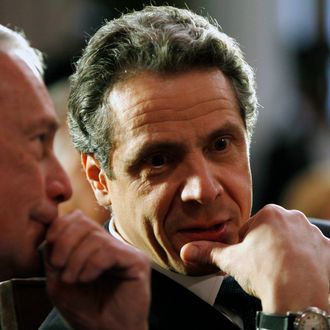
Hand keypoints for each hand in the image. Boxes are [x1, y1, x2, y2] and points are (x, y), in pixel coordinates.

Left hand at [44, 210, 150, 329]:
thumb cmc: (85, 309)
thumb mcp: (59, 279)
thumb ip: (55, 254)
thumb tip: (53, 230)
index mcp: (94, 244)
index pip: (77, 218)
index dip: (60, 228)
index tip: (51, 249)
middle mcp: (111, 243)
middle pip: (84, 222)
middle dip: (65, 243)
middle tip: (60, 267)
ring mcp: (125, 250)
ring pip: (95, 238)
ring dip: (77, 260)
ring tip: (74, 279)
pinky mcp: (137, 260)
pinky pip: (109, 251)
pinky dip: (92, 265)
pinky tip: (87, 278)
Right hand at [181, 204, 329, 312]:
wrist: (298, 297)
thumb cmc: (265, 273)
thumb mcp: (231, 260)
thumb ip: (208, 251)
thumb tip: (187, 250)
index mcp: (270, 214)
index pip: (252, 227)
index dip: (246, 245)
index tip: (248, 258)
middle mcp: (294, 218)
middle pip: (273, 232)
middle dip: (266, 246)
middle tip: (262, 266)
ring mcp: (313, 233)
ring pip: (293, 241)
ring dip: (286, 253)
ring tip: (279, 272)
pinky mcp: (328, 250)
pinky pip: (313, 253)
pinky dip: (306, 262)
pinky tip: (296, 275)